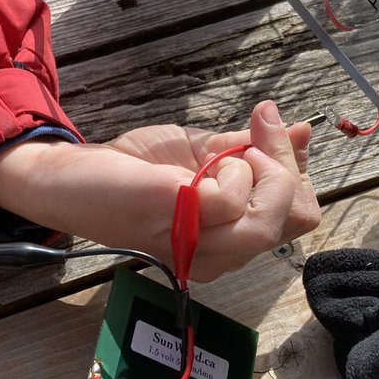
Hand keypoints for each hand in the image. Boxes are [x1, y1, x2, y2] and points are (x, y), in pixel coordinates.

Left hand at [0, 100, 320, 280]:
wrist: (72, 176)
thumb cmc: (133, 170)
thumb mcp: (204, 153)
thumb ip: (253, 149)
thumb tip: (306, 131)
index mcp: (233, 239)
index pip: (301, 214)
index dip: (296, 166)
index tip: (269, 123)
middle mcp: (223, 255)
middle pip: (298, 216)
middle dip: (286, 162)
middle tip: (254, 129)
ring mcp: (202, 248)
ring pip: (272, 216)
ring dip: (256, 166)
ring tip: (220, 153)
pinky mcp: (180, 228)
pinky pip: (233, 198)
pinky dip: (223, 168)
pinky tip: (194, 168)